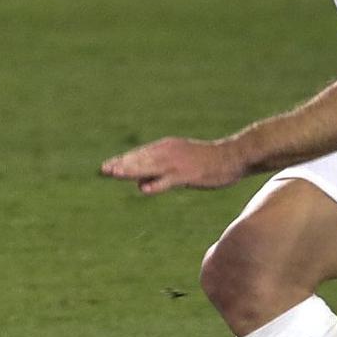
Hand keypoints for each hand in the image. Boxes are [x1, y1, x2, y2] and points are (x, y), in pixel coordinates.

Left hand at [100, 135, 246, 193]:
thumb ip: (160, 173)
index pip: (139, 155)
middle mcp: (169, 153)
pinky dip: (157, 183)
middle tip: (103, 170)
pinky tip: (145, 188)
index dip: (122, 161)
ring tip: (115, 174)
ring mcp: (178, 163)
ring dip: (132, 171)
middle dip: (122, 165)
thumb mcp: (181, 164)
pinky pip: (169, 180)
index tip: (105, 167)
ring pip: (150, 167)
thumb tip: (139, 184)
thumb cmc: (208, 162)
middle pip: (141, 159)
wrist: (233, 156)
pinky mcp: (188, 174)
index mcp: (167, 148)